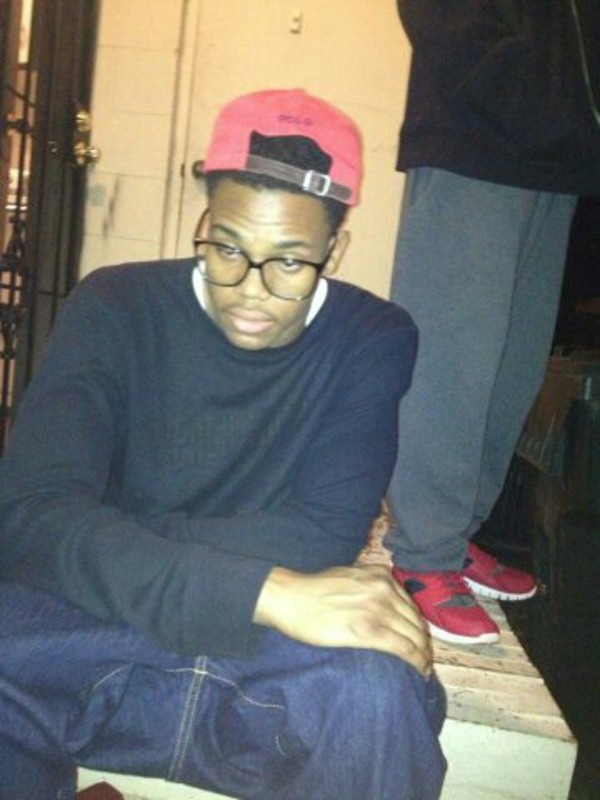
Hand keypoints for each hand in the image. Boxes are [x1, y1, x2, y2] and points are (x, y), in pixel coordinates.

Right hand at [253, 564, 432, 675]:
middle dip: (423, 640)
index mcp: (381, 575)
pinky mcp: (370, 630)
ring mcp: (378, 609)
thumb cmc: (313, 589)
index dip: (417, 624)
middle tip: (424, 656)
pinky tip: (420, 670)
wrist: (291, 598)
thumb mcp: (351, 576)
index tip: (418, 637)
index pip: (410, 604)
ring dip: (423, 653)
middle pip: (416, 620)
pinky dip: (416, 661)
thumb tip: (385, 604)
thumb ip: (371, 586)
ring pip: (414, 635)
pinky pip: (403, 648)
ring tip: (423, 667)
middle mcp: (384, 589)